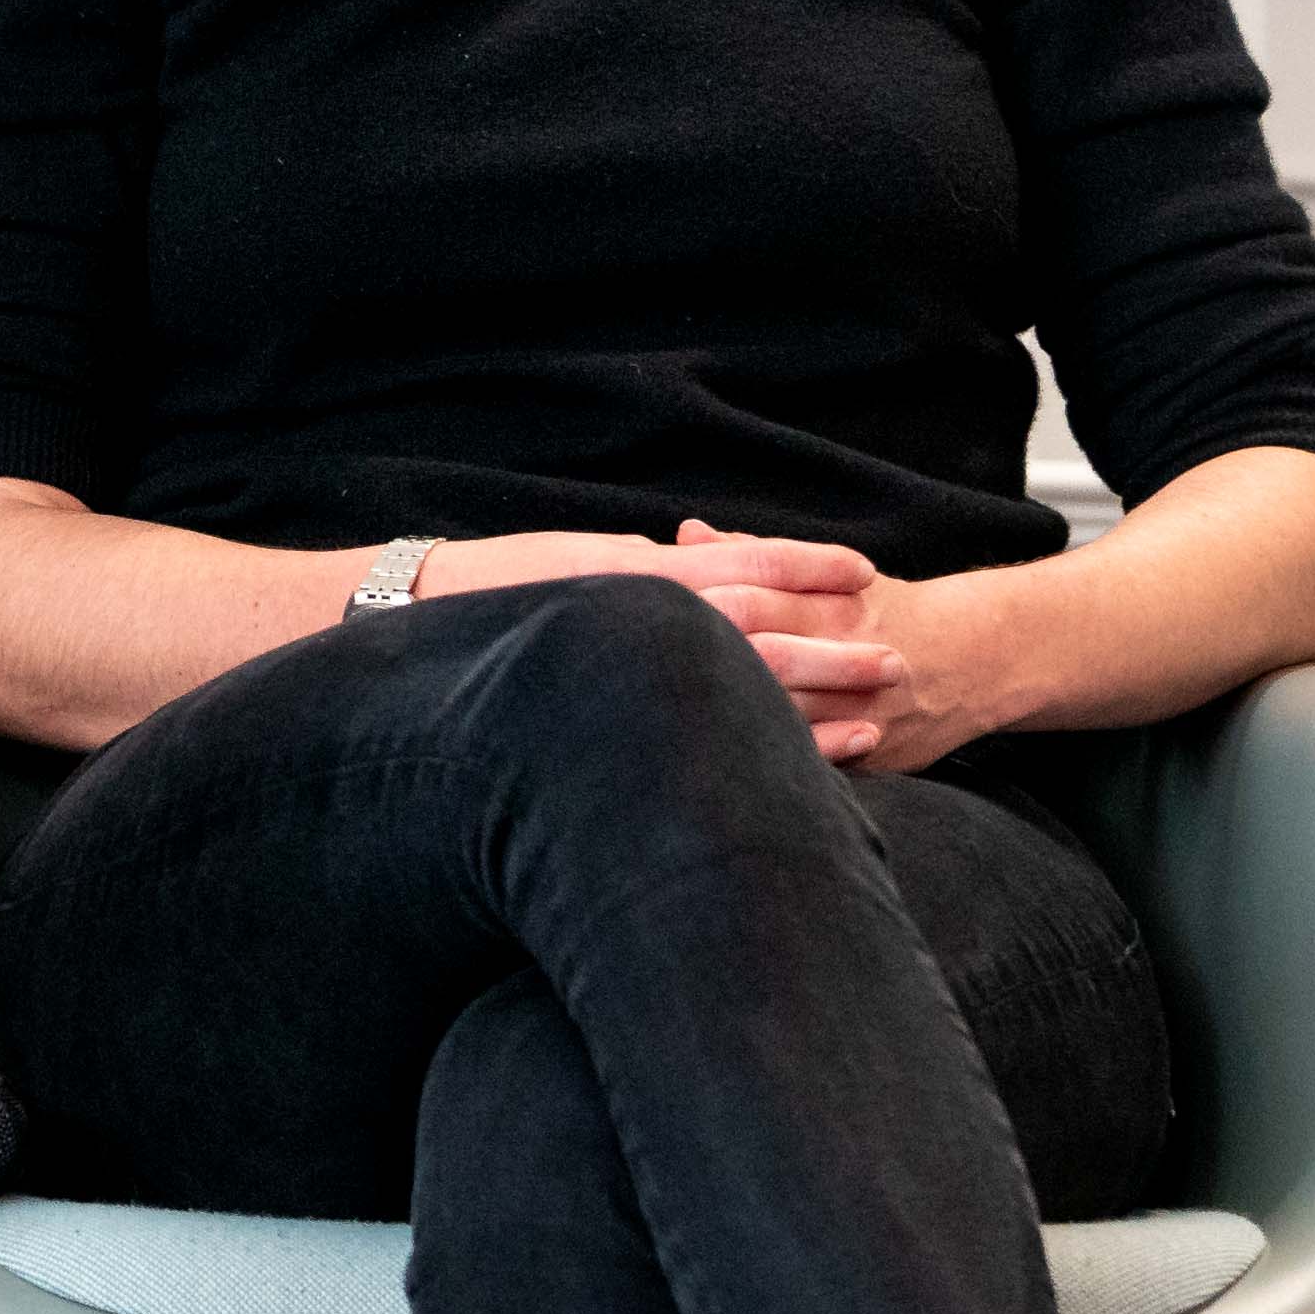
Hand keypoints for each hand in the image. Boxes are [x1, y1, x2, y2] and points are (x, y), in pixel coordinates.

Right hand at [407, 524, 914, 764]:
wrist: (413, 622)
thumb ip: (645, 568)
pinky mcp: (621, 712)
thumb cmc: (493, 591)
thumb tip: (696, 557)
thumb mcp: (579, 562)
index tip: (863, 570)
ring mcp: (638, 668)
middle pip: (764, 626)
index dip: (805, 565)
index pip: (744, 562)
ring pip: (749, 682)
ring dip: (822, 697)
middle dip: (836, 642)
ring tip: (884, 710)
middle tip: (902, 657)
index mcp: (643, 576)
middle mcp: (648, 619)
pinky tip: (824, 756)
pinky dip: (777, 740)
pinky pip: (712, 729)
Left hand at [667, 518, 1012, 771]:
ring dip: (729, 722)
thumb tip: (685, 533)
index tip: (638, 614)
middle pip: (763, 664)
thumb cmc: (881, 608)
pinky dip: (774, 765)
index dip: (694, 610)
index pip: (751, 604)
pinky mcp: (874, 753)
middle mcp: (845, 658)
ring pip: (787, 720)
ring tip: (661, 725)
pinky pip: (819, 764)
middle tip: (632, 677)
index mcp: (826, 608)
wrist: (977, 656)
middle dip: (702, 669)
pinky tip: (721, 767)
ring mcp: (862, 710)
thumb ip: (753, 555)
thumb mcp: (828, 574)